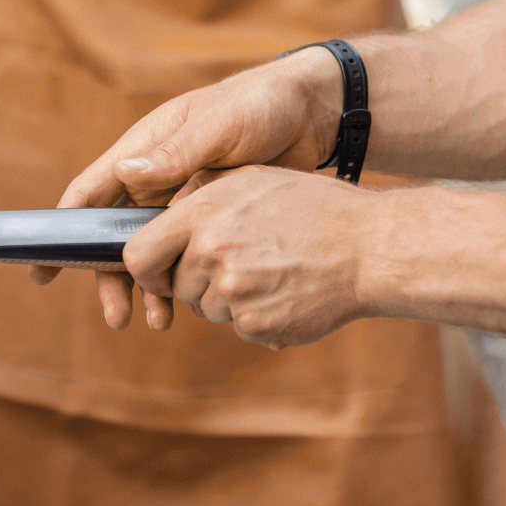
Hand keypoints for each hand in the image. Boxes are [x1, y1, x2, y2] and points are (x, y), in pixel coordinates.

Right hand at [31, 46, 346, 324]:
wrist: (316, 113)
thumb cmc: (262, 106)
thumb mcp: (220, 127)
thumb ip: (176, 154)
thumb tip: (124, 176)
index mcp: (146, 147)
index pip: (91, 191)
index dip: (61, 228)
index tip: (42, 267)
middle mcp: (156, 175)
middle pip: (115, 233)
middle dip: (111, 276)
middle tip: (116, 316)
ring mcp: (183, 197)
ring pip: (150, 250)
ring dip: (148, 287)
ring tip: (159, 322)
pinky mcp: (212, 216)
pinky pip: (185, 255)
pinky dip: (181, 281)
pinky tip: (189, 309)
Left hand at [115, 166, 373, 344]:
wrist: (368, 248)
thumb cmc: (313, 208)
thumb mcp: (253, 180)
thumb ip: (201, 198)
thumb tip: (161, 216)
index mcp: (204, 212)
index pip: (137, 255)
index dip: (145, 268)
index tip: (160, 270)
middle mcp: (212, 252)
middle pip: (175, 286)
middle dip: (196, 280)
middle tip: (238, 261)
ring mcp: (233, 292)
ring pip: (206, 308)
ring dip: (227, 298)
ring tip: (269, 269)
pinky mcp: (254, 323)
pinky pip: (237, 325)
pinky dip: (255, 314)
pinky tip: (284, 289)